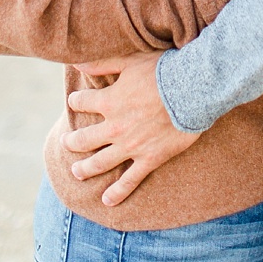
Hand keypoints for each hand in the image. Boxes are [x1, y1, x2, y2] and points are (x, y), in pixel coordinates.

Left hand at [62, 52, 200, 206]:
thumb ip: (104, 63)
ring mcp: (131, 146)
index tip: (76, 101)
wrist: (194, 90)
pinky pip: (130, 180)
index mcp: (109, 101)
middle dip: (72, 141)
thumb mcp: (132, 61)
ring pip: (99, 163)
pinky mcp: (149, 158)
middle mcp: (115, 127)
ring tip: (77, 172)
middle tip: (68, 142)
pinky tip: (107, 200)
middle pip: (84, 140)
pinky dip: (118, 192)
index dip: (77, 101)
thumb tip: (77, 61)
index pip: (82, 102)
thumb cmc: (165, 71)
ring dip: (85, 169)